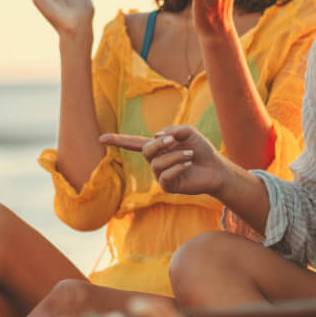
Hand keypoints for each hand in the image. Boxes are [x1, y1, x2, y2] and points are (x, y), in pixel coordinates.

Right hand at [101, 125, 228, 196]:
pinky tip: (188, 164)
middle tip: (175, 140)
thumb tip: (155, 136)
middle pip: (146, 150)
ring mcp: (159, 175)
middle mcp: (155, 161)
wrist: (215, 168)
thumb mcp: (188, 133)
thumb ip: (173, 130)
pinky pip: (165, 175)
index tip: (100, 138)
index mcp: (157, 147)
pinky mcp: (167, 186)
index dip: (117, 140)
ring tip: (190, 155)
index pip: (133, 143)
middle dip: (160, 143)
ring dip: (175, 156)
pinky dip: (178, 167)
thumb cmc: (201, 149)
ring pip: (158, 163)